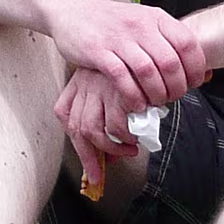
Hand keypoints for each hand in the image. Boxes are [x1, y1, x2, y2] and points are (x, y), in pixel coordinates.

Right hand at [47, 0, 207, 110]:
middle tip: (173, 97)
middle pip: (170, 62)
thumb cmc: (113, 22)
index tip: (195, 82)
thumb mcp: (144, 22)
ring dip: (156, 94)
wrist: (75, 9)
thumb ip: (167, 41)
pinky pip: (122, 78)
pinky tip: (136, 104)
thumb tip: (199, 69)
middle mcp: (140, 26)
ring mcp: (119, 38)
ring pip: (148, 72)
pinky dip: (133, 95)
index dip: (196, 67)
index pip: (187, 42)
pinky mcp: (99, 52)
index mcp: (156, 18)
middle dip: (176, 87)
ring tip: (155, 102)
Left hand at [54, 68, 140, 197]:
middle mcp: (86, 81)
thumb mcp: (116, 85)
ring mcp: (100, 86)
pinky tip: (134, 139)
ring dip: (109, 149)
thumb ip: (107, 113)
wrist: (159, 49)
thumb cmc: (140, 70)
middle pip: (76, 127)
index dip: (73, 136)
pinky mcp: (118, 91)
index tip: (85, 157)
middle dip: (87, 157)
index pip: (63, 111)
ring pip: (91, 130)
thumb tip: (106, 155)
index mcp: (81, 78)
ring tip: (127, 151)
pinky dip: (123, 139)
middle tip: (98, 174)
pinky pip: (115, 126)